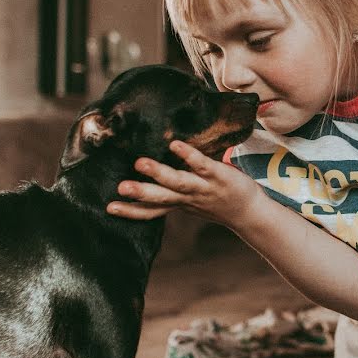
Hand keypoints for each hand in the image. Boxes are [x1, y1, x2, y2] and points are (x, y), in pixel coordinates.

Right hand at [107, 140, 260, 227]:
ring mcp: (203, 187)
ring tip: (140, 163)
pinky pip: (201, 164)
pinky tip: (175, 145)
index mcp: (178, 204)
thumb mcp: (189, 201)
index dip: (130, 210)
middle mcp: (188, 198)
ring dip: (159, 173)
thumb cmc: (216, 202)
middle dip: (139, 193)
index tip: (108, 208)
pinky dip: (188, 155)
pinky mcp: (218, 175)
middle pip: (161, 197)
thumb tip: (149, 175)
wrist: (249, 212)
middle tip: (119, 188)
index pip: (151, 210)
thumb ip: (170, 191)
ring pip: (178, 181)